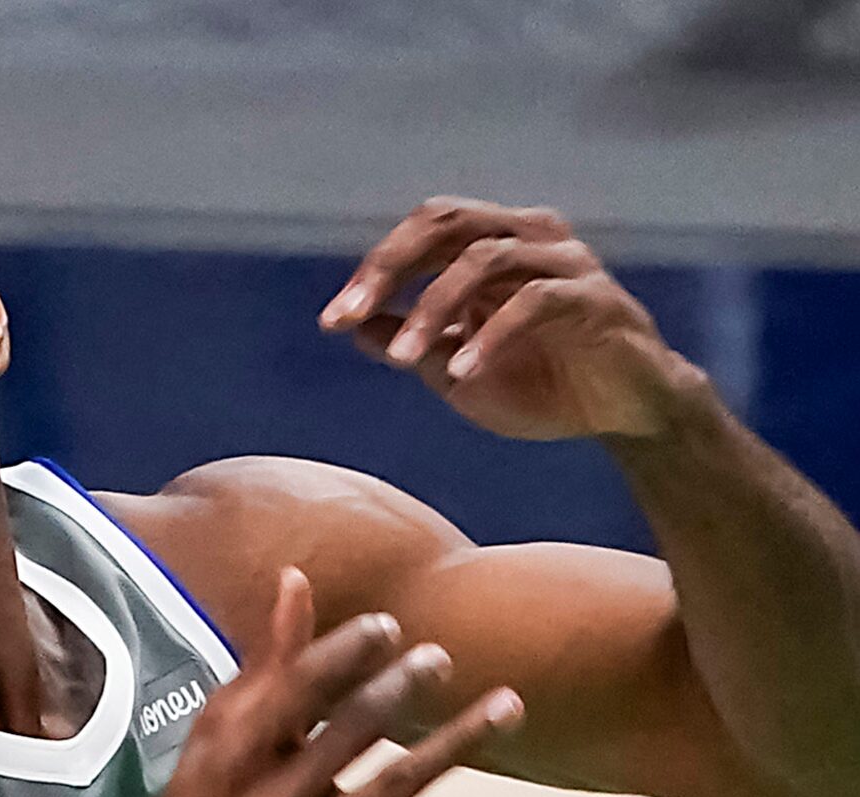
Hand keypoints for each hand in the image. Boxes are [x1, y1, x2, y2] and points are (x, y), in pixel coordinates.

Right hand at [117, 568, 521, 796]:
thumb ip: (268, 660)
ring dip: (454, 746)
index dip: (343, 656)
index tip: (386, 626)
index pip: (295, 695)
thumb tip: (297, 577)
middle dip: (399, 689)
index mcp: (235, 757)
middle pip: (349, 735)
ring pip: (391, 791)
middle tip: (440, 657)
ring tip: (507, 705)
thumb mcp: (218, 734)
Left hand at [319, 198, 702, 440]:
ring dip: (434, 307)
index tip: (331, 320)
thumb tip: (355, 326)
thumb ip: (412, 344)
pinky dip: (491, 335)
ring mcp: (566, 263)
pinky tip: (462, 372)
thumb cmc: (543, 385)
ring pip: (486, 258)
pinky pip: (534, 302)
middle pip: (449, 221)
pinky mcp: (595, 298)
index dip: (375, 269)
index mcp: (496, 244)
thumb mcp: (457, 371)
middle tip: (349, 315)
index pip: (425, 231)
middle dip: (391, 266)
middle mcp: (531, 238)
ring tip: (405, 357)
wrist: (626, 414)